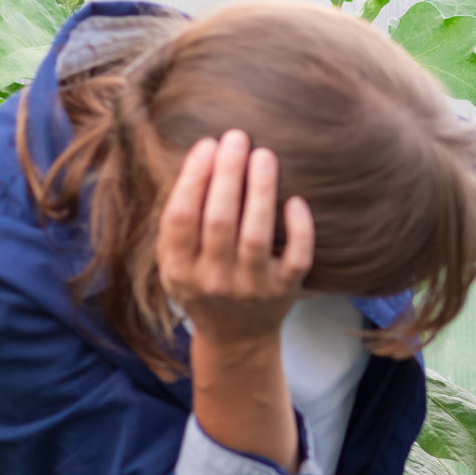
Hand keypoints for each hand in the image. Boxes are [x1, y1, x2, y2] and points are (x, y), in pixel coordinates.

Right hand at [157, 130, 313, 347]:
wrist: (236, 337)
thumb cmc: (204, 283)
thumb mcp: (176, 261)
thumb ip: (178, 223)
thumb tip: (199, 159)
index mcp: (179, 270)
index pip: (181, 218)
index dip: (194, 178)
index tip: (207, 144)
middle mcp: (213, 281)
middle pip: (220, 221)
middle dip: (228, 174)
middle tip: (238, 137)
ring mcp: (251, 288)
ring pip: (256, 236)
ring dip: (261, 191)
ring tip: (264, 155)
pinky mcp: (285, 291)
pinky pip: (296, 257)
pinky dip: (299, 230)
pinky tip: (296, 201)